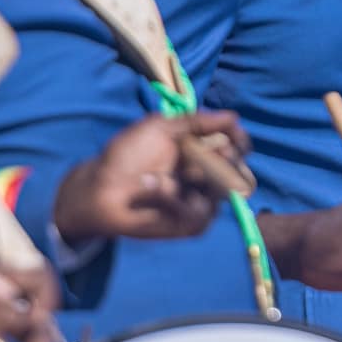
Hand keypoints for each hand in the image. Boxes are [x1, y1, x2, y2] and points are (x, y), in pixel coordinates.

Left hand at [52, 111, 248, 242]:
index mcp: (199, 152)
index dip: (239, 141)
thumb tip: (233, 117)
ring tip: (173, 172)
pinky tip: (156, 188)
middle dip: (225, 159)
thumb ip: (197, 121)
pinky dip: (176, 198)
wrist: (101, 189)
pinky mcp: (192, 223)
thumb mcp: (159, 128)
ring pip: (223, 190)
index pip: (234, 147)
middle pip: (236, 169)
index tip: (237, 138)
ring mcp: (200, 201)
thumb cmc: (125, 156)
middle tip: (211, 154)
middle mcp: (204, 176)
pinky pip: (200, 211)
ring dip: (200, 176)